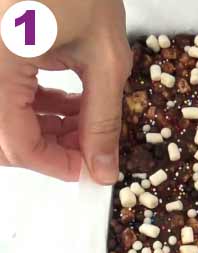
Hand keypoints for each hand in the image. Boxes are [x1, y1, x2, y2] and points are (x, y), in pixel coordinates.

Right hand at [0, 0, 130, 182]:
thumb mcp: (104, 55)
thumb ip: (103, 120)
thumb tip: (101, 168)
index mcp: (1, 62)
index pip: (18, 145)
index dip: (56, 165)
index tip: (88, 168)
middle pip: (3, 138)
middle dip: (47, 148)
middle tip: (86, 147)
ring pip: (2, 119)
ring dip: (41, 128)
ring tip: (82, 119)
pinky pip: (3, 92)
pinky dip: (30, 103)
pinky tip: (64, 97)